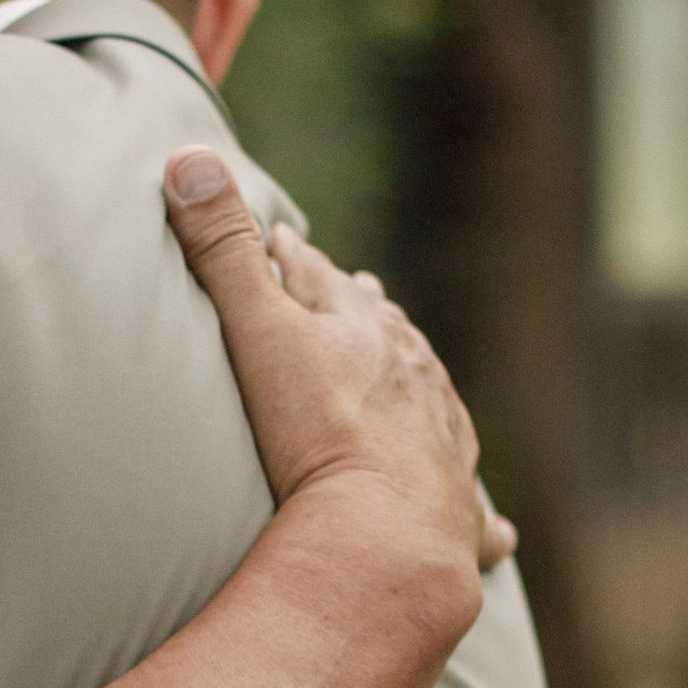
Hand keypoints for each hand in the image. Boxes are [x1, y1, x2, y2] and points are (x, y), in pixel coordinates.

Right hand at [162, 154, 516, 568]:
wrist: (387, 529)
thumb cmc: (317, 430)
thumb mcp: (256, 334)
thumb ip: (222, 253)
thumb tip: (189, 157)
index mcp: (360, 326)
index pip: (318, 277)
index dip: (292, 259)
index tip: (279, 241)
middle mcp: (412, 372)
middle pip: (384, 329)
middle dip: (365, 312)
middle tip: (357, 294)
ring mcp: (441, 438)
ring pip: (431, 397)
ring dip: (417, 384)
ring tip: (410, 371)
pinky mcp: (458, 507)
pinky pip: (476, 509)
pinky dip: (479, 514)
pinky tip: (498, 530)